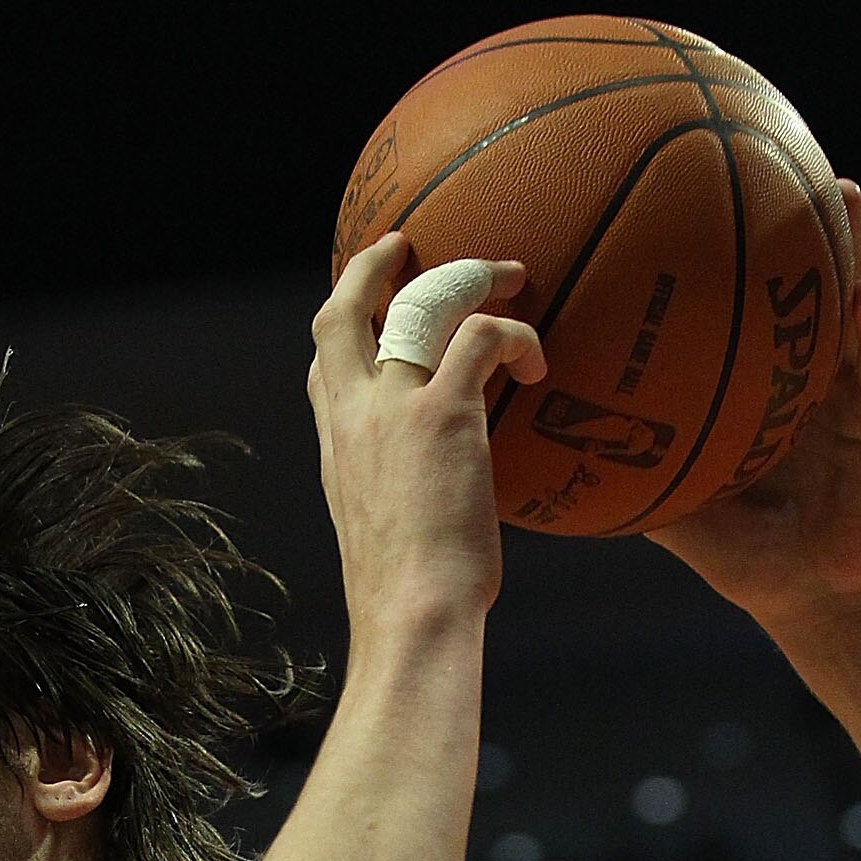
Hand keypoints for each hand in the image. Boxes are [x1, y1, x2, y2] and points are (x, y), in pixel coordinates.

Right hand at [309, 237, 544, 633]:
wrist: (412, 615)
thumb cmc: (408, 602)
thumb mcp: (384, 539)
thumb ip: (397, 502)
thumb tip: (433, 512)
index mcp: (337, 447)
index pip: (324, 367)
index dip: (345, 327)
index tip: (368, 308)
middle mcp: (353, 415)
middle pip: (341, 312)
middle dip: (371, 267)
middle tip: (406, 246)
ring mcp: (394, 407)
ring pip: (420, 303)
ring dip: (467, 277)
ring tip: (509, 277)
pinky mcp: (444, 412)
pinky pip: (482, 336)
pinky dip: (515, 337)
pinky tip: (537, 366)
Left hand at [646, 183, 860, 642]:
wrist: (818, 598)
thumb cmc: (749, 557)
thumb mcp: (678, 514)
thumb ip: (630, 478)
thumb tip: (553, 459)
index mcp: (757, 382)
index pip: (736, 305)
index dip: (718, 254)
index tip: (683, 196)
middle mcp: (804, 370)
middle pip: (796, 281)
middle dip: (786, 219)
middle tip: (768, 151)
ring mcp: (848, 386)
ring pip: (852, 303)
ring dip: (851, 249)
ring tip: (840, 192)